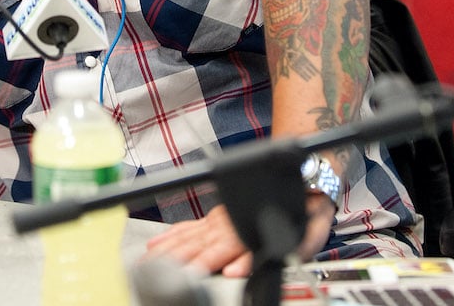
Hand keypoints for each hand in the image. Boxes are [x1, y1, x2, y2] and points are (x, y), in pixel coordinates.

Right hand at [143, 195, 335, 276]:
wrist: (304, 180)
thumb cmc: (304, 211)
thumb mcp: (305, 234)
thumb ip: (278, 252)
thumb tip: (241, 270)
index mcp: (246, 230)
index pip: (220, 251)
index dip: (203, 263)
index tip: (186, 274)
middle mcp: (228, 224)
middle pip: (196, 244)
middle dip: (174, 258)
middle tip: (151, 270)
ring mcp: (220, 219)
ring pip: (189, 236)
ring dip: (168, 248)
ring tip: (148, 259)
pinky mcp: (216, 217)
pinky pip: (189, 227)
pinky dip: (172, 234)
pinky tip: (159, 243)